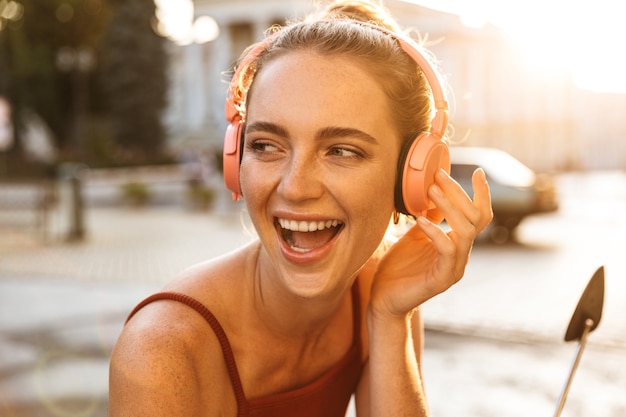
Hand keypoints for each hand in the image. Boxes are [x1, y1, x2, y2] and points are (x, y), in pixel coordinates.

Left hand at [370, 168, 492, 318]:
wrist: (384, 299)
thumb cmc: (398, 268)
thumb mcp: (414, 235)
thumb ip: (428, 217)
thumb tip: (433, 191)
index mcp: (457, 244)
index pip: (479, 216)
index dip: (482, 194)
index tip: (478, 171)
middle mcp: (461, 255)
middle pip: (475, 219)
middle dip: (459, 193)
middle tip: (439, 175)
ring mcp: (454, 268)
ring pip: (467, 232)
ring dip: (450, 208)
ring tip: (431, 191)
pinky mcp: (442, 279)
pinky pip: (447, 251)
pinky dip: (436, 232)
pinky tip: (420, 220)